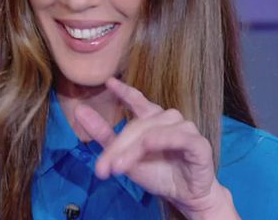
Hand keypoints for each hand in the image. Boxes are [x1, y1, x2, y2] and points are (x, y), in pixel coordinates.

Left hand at [73, 77, 239, 219]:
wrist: (184, 195)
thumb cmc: (157, 173)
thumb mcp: (124, 157)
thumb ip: (103, 134)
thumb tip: (79, 110)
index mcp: (152, 119)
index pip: (136, 100)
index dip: (124, 91)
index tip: (108, 82)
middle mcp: (169, 119)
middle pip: (137, 126)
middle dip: (119, 147)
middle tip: (104, 168)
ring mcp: (185, 129)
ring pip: (154, 132)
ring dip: (134, 149)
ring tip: (119, 167)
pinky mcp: (198, 144)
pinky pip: (180, 138)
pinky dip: (165, 139)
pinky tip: (149, 143)